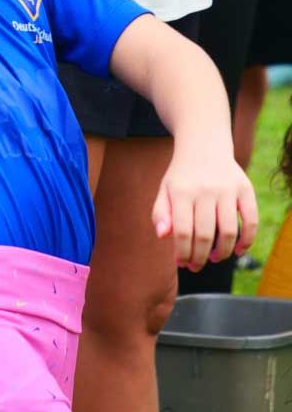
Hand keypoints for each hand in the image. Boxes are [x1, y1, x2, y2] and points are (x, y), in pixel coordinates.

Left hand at [152, 148, 257, 270]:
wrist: (203, 145)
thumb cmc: (182, 176)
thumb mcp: (164, 190)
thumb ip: (160, 213)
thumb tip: (163, 235)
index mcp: (181, 192)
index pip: (182, 232)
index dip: (183, 253)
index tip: (182, 263)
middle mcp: (205, 190)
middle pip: (204, 235)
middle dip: (199, 258)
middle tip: (196, 266)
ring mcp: (227, 189)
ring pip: (229, 231)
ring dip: (222, 252)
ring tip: (213, 258)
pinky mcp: (245, 189)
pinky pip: (251, 220)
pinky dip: (247, 240)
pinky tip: (237, 250)